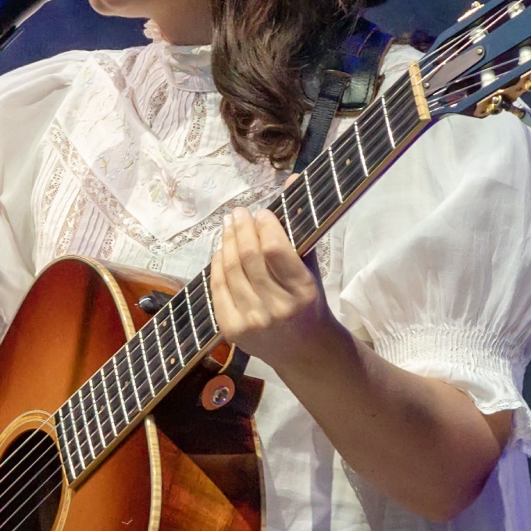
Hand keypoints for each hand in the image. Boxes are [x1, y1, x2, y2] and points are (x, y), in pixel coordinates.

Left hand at [208, 205, 348, 373]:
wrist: (305, 352)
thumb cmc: (310, 303)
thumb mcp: (312, 269)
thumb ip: (300, 228)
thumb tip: (292, 179)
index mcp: (302, 291)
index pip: (274, 249)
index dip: (264, 225)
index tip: (261, 212)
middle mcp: (276, 308)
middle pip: (247, 257)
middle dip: (240, 228)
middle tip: (238, 213)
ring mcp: (251, 321)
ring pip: (230, 270)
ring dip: (226, 242)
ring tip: (229, 226)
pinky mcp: (232, 330)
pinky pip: (217, 288)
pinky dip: (217, 265)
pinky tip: (221, 250)